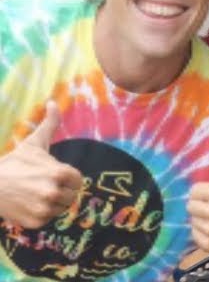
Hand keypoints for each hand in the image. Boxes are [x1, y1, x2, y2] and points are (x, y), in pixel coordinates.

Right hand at [0, 102, 83, 228]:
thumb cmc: (14, 163)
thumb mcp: (34, 142)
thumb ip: (50, 123)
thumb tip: (54, 101)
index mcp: (60, 173)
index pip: (78, 180)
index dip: (67, 177)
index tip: (53, 175)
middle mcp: (54, 193)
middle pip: (71, 195)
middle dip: (60, 190)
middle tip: (42, 185)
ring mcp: (44, 209)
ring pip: (61, 208)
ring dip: (52, 203)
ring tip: (35, 194)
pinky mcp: (36, 222)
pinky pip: (49, 219)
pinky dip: (41, 214)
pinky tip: (29, 204)